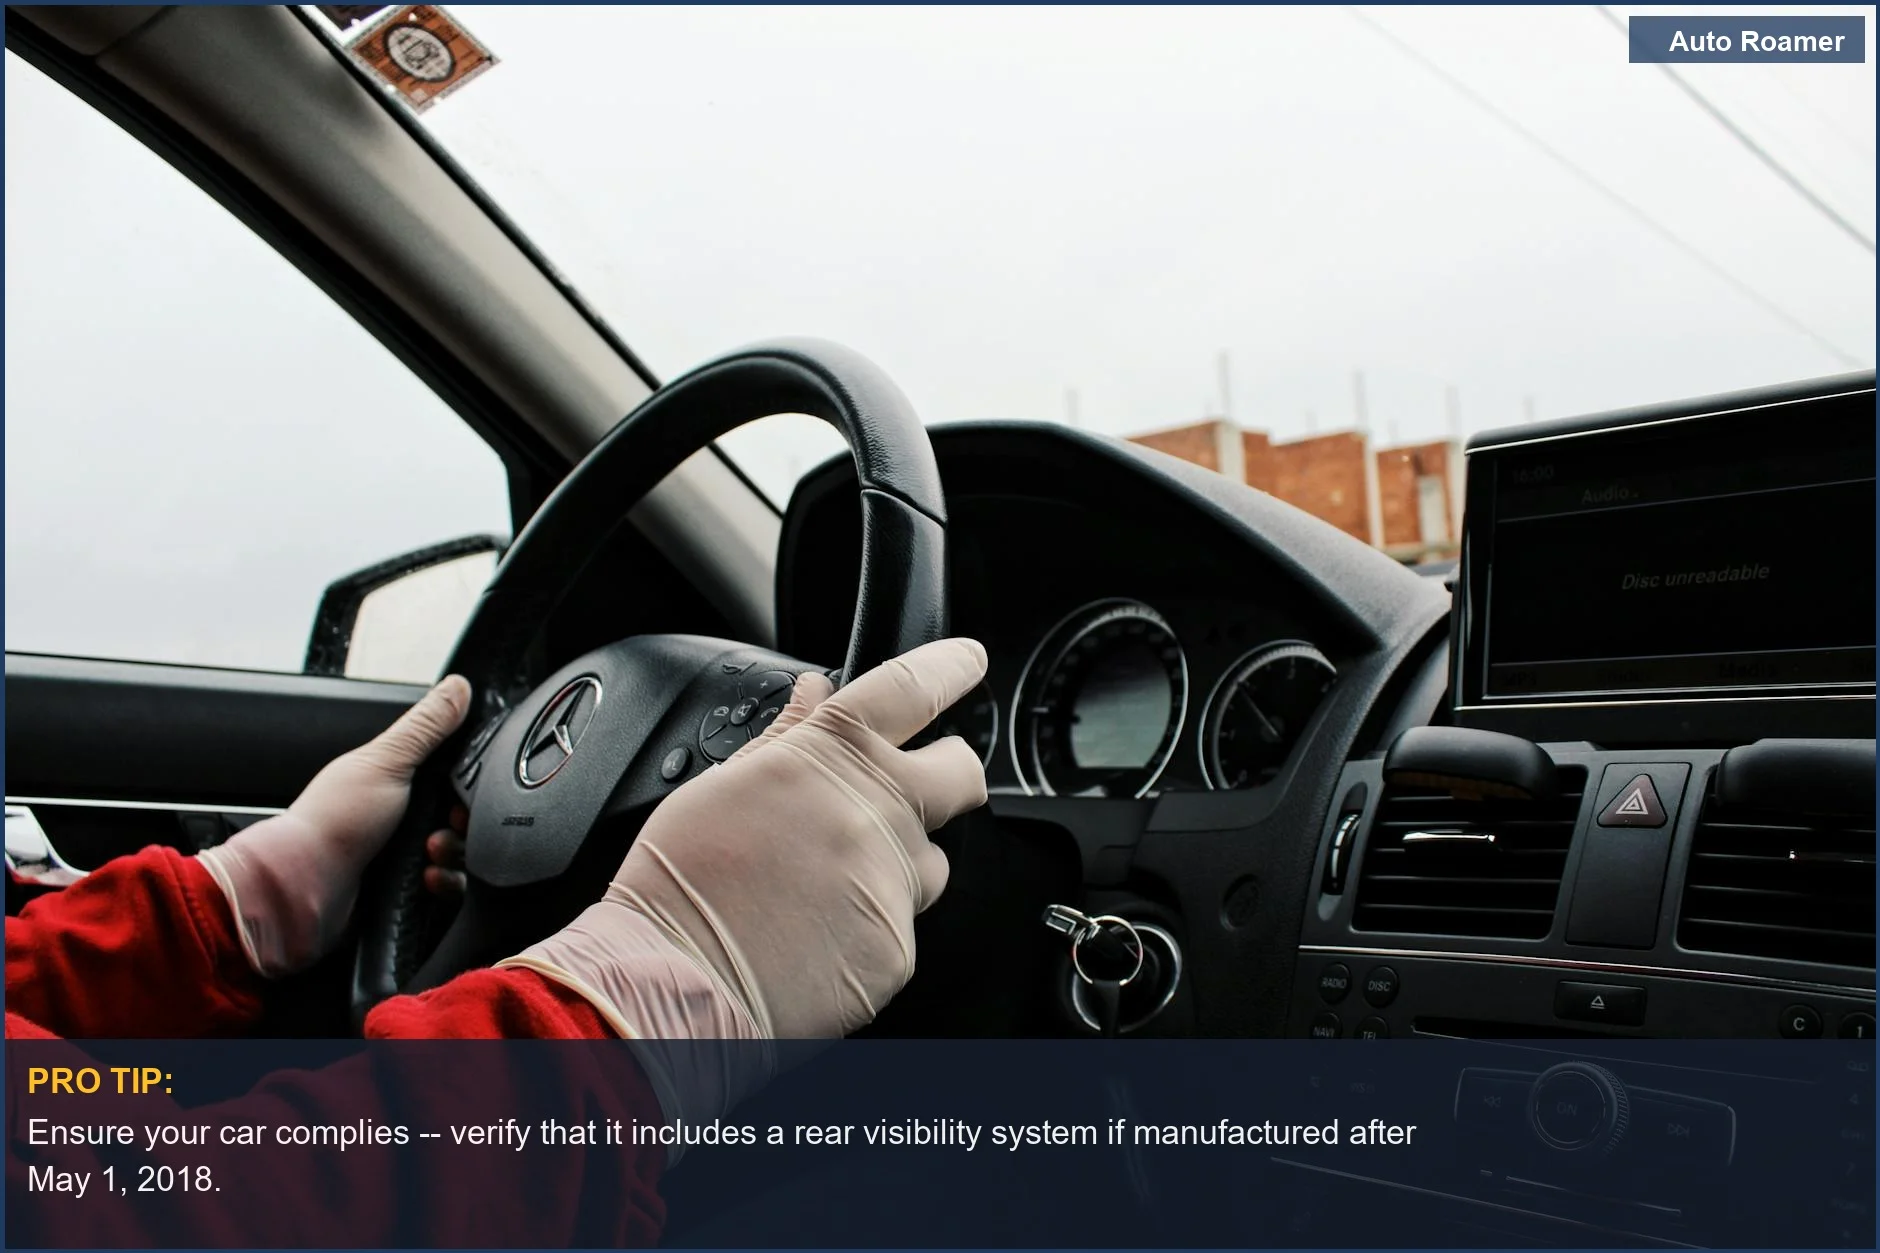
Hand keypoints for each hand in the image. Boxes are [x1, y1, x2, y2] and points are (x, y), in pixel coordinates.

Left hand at [200, 675, 471, 976]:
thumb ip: (426, 726)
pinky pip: (449, 886)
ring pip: (461, 851)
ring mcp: (404, 852)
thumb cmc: (335, 822)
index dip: (468, 779)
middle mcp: (401, 814)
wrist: (308, 888)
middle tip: (446, 823)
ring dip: (453, 855)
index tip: (467, 787)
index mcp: (395, 777)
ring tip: (429, 855)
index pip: (452, 771)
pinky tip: (426, 879)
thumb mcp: (386, 762)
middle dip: (461, 823)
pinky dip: (445, 883)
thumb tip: (457, 686)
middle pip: (462, 814)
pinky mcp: (408, 888)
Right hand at [499, 639, 987, 1123]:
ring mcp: (893, 881)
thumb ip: (787, 734)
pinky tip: (815, 936)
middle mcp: (877, 812)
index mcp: (831, 756)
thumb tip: (815, 691)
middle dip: (951, 772)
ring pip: (930, 863)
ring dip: (896, 865)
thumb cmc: (682, 881)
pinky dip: (866, 929)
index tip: (966, 661)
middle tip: (919, 787)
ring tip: (826, 888)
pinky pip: (898, 926)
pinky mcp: (896, 945)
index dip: (950, 668)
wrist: (674, 978)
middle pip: (961, 774)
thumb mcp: (725, 783)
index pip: (914, 688)